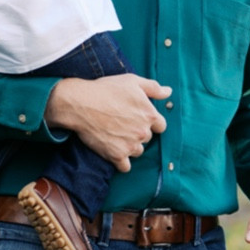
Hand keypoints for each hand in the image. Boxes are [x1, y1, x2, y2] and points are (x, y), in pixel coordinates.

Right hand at [44, 76, 169, 170]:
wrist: (80, 103)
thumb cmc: (106, 90)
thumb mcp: (132, 82)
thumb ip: (153, 88)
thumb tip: (168, 92)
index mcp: (150, 115)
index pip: (161, 126)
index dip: (151, 122)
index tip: (138, 119)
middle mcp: (143, 132)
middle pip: (147, 139)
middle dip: (138, 133)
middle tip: (122, 124)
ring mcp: (130, 145)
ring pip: (137, 152)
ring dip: (130, 146)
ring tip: (115, 135)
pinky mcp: (116, 155)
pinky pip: (125, 167)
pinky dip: (121, 161)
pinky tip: (113, 151)